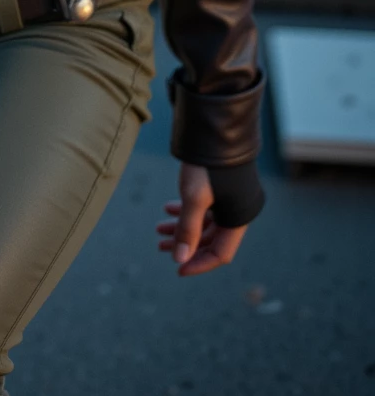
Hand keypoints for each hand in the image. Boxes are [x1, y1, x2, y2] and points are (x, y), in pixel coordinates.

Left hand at [156, 161, 247, 275]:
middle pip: (210, 239)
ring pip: (204, 222)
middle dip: (185, 244)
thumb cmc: (208, 163)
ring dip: (181, 227)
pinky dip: (185, 210)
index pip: (220, 254)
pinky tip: (167, 207)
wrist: (216, 126)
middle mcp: (236, 211)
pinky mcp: (219, 186)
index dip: (199, 263)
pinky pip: (203, 207)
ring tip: (158, 230)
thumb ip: (187, 229)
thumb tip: (178, 259)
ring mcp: (228, 198)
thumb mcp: (194, 196)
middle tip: (160, 247)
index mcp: (238, 219)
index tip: (177, 268)